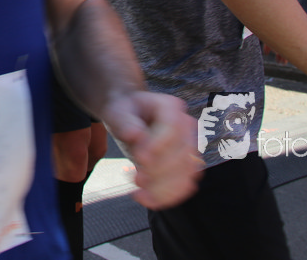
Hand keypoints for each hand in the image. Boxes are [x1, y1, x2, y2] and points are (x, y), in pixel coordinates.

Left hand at [103, 92, 202, 209]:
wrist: (129, 118)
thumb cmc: (124, 113)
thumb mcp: (117, 112)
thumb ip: (125, 122)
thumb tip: (135, 136)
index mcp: (170, 107)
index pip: (173, 127)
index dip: (159, 145)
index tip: (140, 158)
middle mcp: (185, 126)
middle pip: (183, 154)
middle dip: (159, 171)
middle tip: (136, 178)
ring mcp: (189, 146)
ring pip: (187, 173)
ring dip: (164, 188)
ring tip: (139, 193)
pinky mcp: (186, 166)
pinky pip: (185, 185)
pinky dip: (168, 196)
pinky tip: (146, 199)